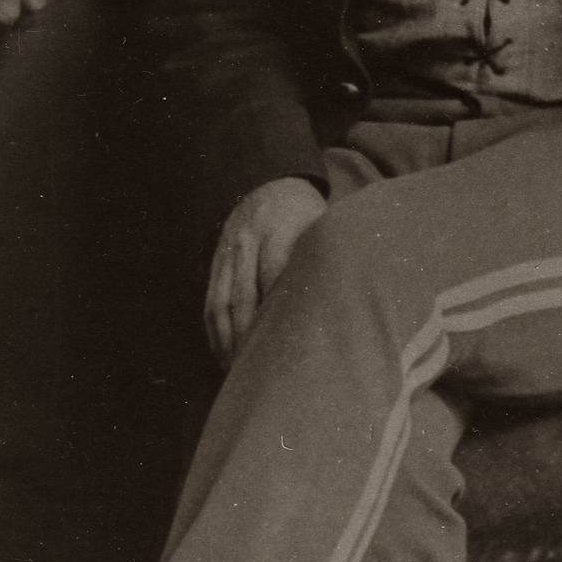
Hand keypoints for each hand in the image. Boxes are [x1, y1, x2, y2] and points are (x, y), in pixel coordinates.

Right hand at [205, 176, 328, 365]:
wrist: (270, 187)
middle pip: (244, 298)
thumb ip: (327, 261)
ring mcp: (227, 254)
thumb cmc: (306, 217)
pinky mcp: (215, 265)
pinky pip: (210, 304)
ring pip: (221, 305)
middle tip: (264, 374)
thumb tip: (351, 304)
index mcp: (279, 231)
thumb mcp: (320, 228)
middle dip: (250, 339)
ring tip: (242, 375)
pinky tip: (226, 358)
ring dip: (229, 343)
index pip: (275, 276)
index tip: (287, 348)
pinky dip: (216, 335)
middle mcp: (247, 242)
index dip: (277, 314)